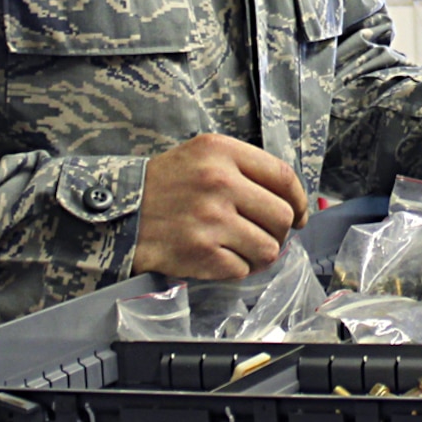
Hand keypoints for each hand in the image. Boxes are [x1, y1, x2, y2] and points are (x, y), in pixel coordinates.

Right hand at [130, 134, 308, 279]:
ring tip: (243, 247)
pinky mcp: (201, 253)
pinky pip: (243, 269)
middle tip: (265, 233)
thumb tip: (292, 200)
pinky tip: (221, 257)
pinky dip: (237, 267)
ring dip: (260, 253)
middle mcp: (219, 183)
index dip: (299, 200)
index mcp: (221, 152)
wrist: (122, 212)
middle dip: (280, 230)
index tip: (299, 213)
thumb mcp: (202, 154)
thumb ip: (246, 168)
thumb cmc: (166, 184)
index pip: (283, 176)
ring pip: (269, 248)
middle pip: (282, 215)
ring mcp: (211, 220)